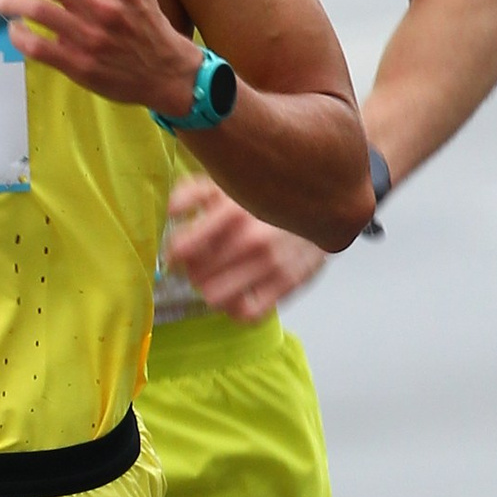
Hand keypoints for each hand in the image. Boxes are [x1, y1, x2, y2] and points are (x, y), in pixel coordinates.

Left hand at [0, 0, 197, 116]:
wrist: (167, 71)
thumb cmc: (144, 23)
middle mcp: (105, 6)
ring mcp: (92, 37)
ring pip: (36, 11)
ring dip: (9, 2)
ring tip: (1, 1)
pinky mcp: (81, 65)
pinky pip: (37, 46)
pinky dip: (18, 34)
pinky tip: (15, 29)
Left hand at [163, 174, 329, 319]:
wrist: (328, 202)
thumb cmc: (269, 194)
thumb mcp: (230, 181)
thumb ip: (191, 193)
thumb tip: (169, 215)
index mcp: (232, 210)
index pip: (182, 248)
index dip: (173, 254)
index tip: (177, 253)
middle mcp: (251, 240)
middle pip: (196, 276)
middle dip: (192, 271)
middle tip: (200, 263)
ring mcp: (271, 265)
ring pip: (216, 298)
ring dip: (210, 290)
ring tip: (217, 278)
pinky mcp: (289, 284)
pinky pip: (249, 314)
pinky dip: (236, 309)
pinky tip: (237, 294)